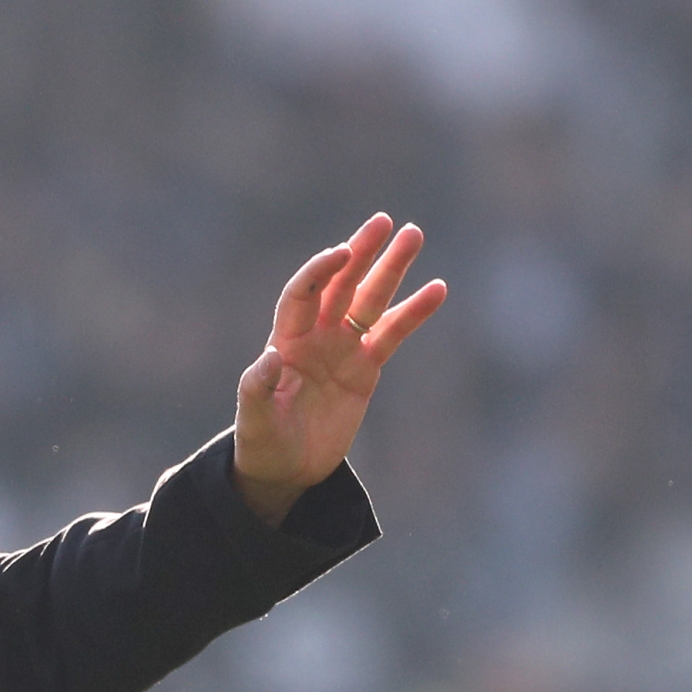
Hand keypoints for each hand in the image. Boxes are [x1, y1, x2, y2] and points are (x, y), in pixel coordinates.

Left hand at [231, 212, 444, 525]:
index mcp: (285, 341)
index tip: (342, 252)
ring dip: (391, 269)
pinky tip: (437, 289)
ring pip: (370, 300)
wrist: (285, 469)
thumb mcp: (254, 421)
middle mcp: (315, 336)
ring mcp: (342, 349)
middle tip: (384, 222)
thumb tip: (269, 357)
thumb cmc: (263, 443)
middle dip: (361, 253)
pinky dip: (414, 312)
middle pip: (341, 284)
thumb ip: (257, 389)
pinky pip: (392, 333)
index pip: (303, 294)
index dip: (320, 271)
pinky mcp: (365, 368)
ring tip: (414, 234)